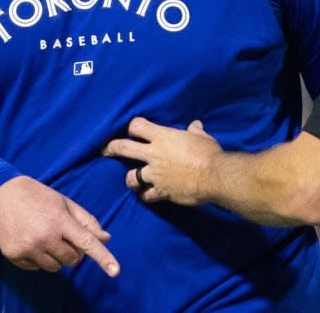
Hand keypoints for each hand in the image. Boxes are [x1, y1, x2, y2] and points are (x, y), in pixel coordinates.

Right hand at [0, 176, 118, 276]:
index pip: (87, 242)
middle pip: (73, 260)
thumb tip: (105, 238)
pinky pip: (37, 268)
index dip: (103, 258)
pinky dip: (39, 259)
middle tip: (64, 237)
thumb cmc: (37, 195)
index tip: (115, 271)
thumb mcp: (64, 202)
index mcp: (59, 220)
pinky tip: (32, 241)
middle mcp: (44, 237)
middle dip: (74, 252)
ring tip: (47, 237)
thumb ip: (86, 221)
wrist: (0, 194)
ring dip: (57, 257)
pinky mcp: (14, 255)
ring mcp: (28, 248)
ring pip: (55, 267)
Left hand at [104, 117, 219, 205]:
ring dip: (130, 178)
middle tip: (105, 150)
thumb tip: (195, 125)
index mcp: (163, 137)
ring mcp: (155, 174)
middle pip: (124, 148)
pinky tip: (146, 195)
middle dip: (112, 148)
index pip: (138, 126)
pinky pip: (147, 195)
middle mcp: (154, 154)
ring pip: (131, 177)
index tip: (133, 128)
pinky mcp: (161, 191)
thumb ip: (195, 131)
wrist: (213, 176)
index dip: (133, 126)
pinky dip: (145, 195)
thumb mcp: (202, 137)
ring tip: (131, 179)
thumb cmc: (208, 153)